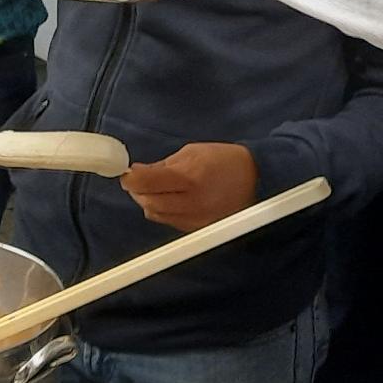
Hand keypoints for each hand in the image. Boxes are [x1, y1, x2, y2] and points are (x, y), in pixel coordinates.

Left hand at [120, 143, 259, 231]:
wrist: (255, 180)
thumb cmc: (223, 160)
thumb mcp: (192, 152)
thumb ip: (162, 165)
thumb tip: (137, 173)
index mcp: (189, 177)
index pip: (147, 183)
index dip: (130, 179)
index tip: (126, 174)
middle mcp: (192, 202)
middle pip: (148, 202)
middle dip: (137, 191)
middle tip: (137, 181)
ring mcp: (195, 219)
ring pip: (156, 215)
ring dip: (148, 202)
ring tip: (154, 190)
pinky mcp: (198, 229)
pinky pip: (169, 222)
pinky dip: (163, 211)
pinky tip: (169, 200)